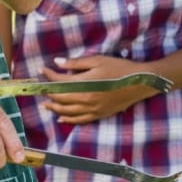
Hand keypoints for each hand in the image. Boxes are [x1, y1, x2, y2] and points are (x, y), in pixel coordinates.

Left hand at [38, 55, 162, 124]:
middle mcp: (85, 99)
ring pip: (66, 111)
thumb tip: (57, 62)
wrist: (139, 83)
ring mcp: (92, 109)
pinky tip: (61, 117)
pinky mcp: (98, 115)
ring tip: (45, 104)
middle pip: (60, 98)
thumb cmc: (119, 68)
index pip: (59, 81)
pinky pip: (79, 120)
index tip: (42, 69)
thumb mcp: (98, 60)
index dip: (49, 75)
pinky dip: (67, 119)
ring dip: (54, 107)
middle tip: (41, 88)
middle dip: (48, 92)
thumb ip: (76, 63)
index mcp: (84, 84)